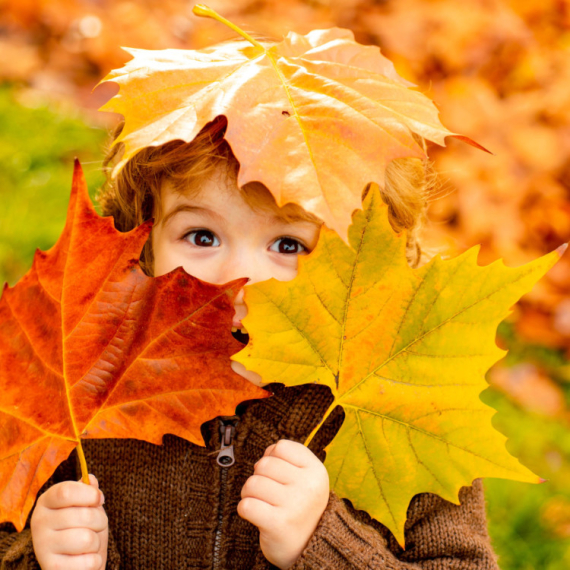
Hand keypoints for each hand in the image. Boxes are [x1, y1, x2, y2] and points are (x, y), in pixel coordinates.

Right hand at [31, 475, 107, 569]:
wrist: (73, 561)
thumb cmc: (82, 526)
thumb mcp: (86, 505)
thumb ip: (88, 491)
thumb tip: (90, 478)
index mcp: (46, 501)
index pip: (67, 491)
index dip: (90, 494)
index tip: (99, 499)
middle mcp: (39, 522)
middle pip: (84, 515)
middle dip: (101, 520)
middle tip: (96, 526)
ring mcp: (42, 547)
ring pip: (87, 539)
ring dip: (96, 542)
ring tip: (88, 544)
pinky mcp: (51, 568)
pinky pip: (88, 561)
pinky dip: (94, 560)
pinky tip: (84, 559)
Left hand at [238, 440, 328, 568]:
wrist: (308, 547)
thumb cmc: (301, 505)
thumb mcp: (307, 477)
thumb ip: (288, 459)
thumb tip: (264, 455)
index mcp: (316, 471)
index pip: (281, 447)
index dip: (273, 457)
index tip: (278, 474)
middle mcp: (308, 486)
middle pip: (264, 464)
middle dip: (259, 476)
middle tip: (268, 492)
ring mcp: (294, 505)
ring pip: (252, 483)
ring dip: (250, 493)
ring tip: (262, 503)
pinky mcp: (277, 524)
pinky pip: (246, 505)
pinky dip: (245, 509)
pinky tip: (257, 515)